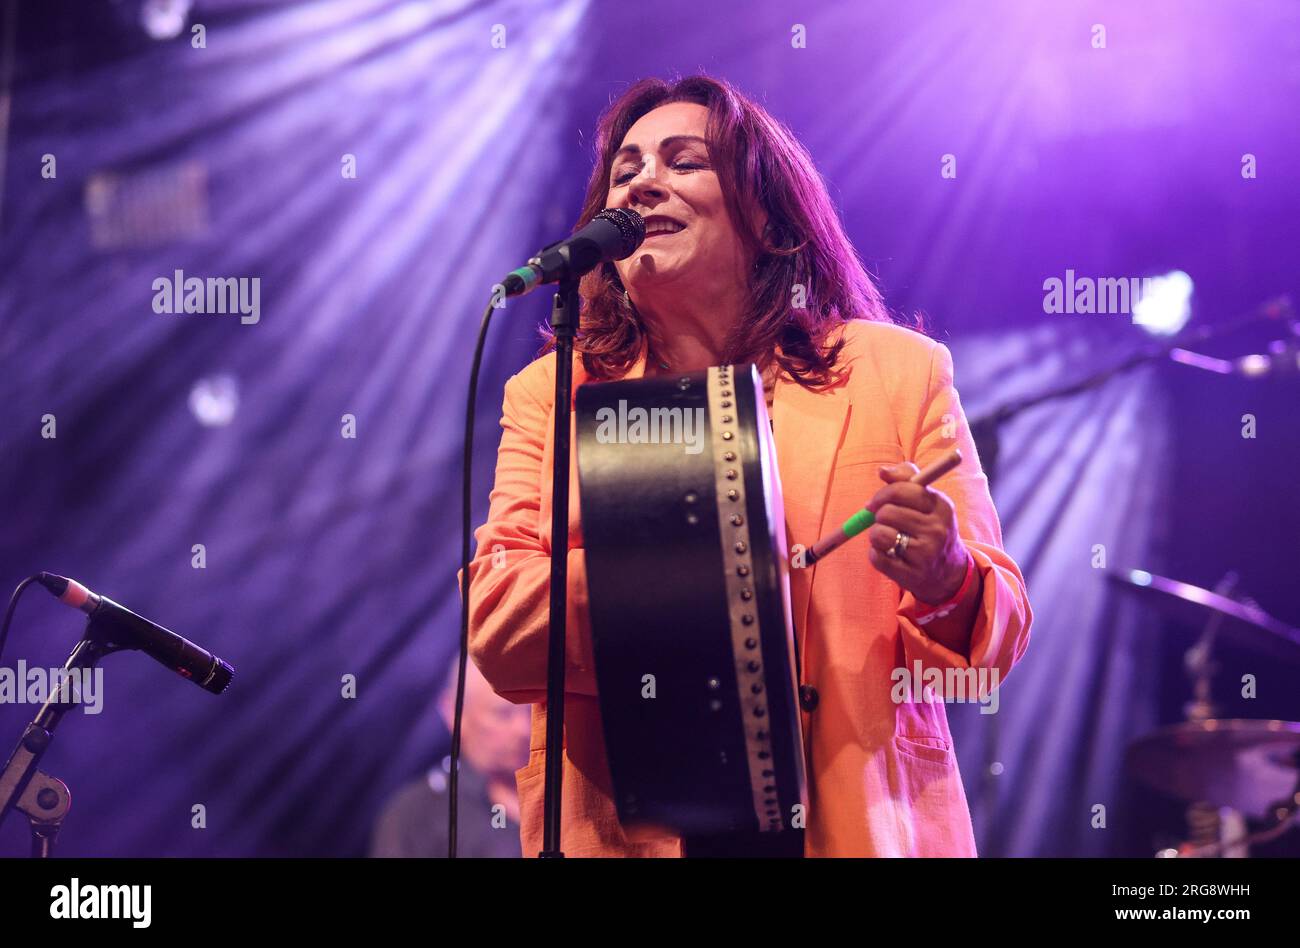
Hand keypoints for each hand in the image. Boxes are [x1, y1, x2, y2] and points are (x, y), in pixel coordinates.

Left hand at [865, 461, 968, 604]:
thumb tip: (882, 471)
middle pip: (887, 513)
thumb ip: (906, 478)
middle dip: (879, 516)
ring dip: (876, 535)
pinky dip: (876, 555)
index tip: (876, 502)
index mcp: (942, 507)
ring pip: (879, 534)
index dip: (882, 494)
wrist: (948, 572)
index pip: (902, 490)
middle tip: (886, 523)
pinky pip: (876, 557)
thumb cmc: (930, 527)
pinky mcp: (911, 575)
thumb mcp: (928, 501)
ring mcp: (926, 554)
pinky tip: (890, 555)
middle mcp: (937, 530)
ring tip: (889, 539)